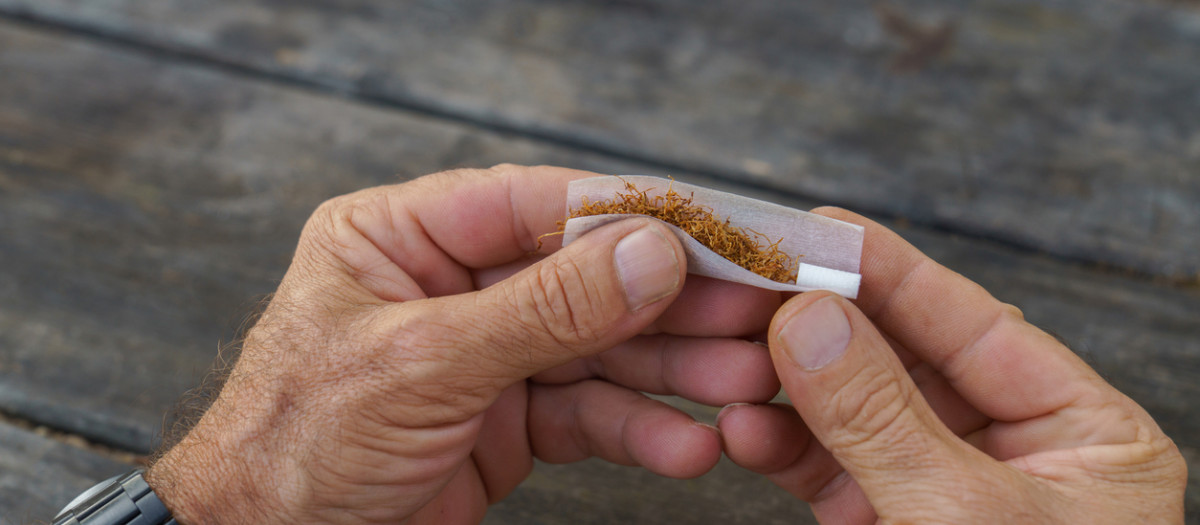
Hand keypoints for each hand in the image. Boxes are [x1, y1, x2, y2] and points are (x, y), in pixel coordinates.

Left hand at [145, 165, 781, 523]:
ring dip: (671, 369)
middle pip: (581, 278)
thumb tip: (647, 253)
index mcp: (401, 238)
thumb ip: (543, 310)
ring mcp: (483, 355)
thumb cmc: (298, 447)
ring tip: (742, 382)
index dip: (627, 213)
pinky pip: (585, 415)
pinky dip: (637, 431)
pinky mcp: (507, 420)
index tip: (713, 227)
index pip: (532, 204)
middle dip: (668, 300)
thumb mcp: (422, 363)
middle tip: (752, 309)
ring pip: (597, 349)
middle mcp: (449, 286)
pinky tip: (686, 444)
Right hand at [718, 209, 1187, 522]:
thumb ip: (884, 420)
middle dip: (825, 330)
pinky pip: (834, 470)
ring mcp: (949, 494)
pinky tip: (743, 428)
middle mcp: (1018, 455)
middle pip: (907, 362)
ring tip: (733, 370)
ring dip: (791, 390)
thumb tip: (813, 319)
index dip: (895, 272)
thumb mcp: (962, 524)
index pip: (977, 326)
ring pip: (858, 414)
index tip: (820, 229)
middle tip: (753, 288)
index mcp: (1084, 438)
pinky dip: (785, 448)